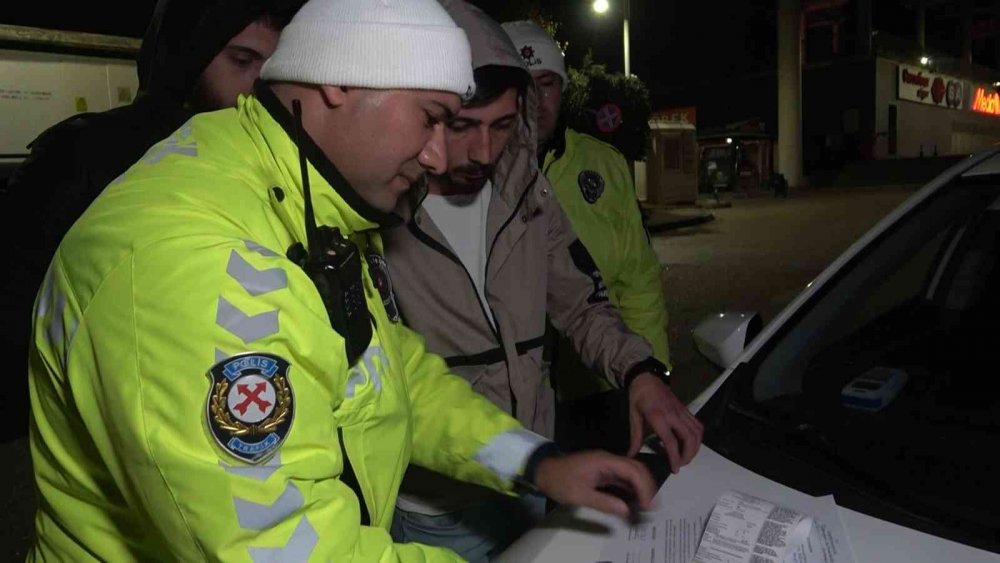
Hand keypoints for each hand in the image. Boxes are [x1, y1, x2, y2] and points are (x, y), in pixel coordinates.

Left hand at [532, 450, 655, 518]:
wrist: (542, 471)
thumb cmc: (560, 481)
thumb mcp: (580, 495)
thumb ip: (604, 502)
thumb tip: (626, 510)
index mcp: (604, 461)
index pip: (632, 470)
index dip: (643, 486)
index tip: (647, 504)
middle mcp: (608, 459)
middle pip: (635, 468)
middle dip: (646, 486)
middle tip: (650, 506)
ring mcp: (606, 464)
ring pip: (630, 472)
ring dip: (640, 486)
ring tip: (646, 505)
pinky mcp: (603, 471)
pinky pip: (622, 477)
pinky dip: (630, 488)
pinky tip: (633, 500)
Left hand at [627, 373, 703, 471]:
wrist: (646, 379)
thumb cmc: (638, 398)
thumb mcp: (633, 417)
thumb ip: (635, 438)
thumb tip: (631, 456)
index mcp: (658, 417)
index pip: (671, 441)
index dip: (675, 457)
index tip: (675, 469)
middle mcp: (673, 415)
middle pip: (689, 438)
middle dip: (688, 455)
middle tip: (680, 464)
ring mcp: (682, 412)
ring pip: (697, 432)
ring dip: (695, 448)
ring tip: (686, 457)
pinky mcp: (686, 410)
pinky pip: (697, 425)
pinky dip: (698, 437)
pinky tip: (691, 444)